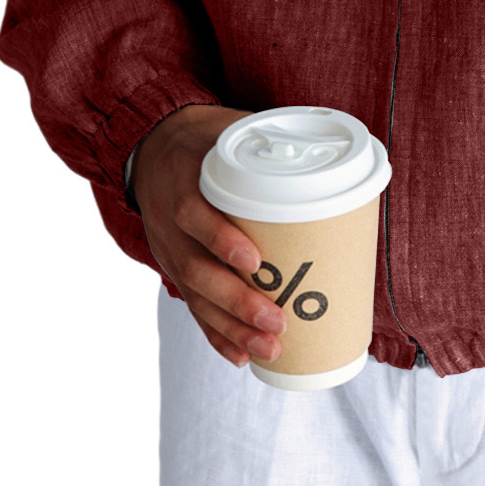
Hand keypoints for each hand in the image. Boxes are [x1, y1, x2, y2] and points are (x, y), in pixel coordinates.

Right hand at [130, 103, 288, 368]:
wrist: (152, 145)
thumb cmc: (206, 138)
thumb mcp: (229, 128)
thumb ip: (269, 147)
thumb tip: (332, 161)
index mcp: (184, 180)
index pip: (194, 214)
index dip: (221, 238)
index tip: (255, 259)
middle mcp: (171, 221)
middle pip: (197, 269)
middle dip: (237, 300)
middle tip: (277, 319)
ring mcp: (170, 248)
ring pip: (196, 296)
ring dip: (232, 327)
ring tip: (269, 348)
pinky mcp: (174, 267)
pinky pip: (192, 306)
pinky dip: (215, 334)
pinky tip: (240, 357)